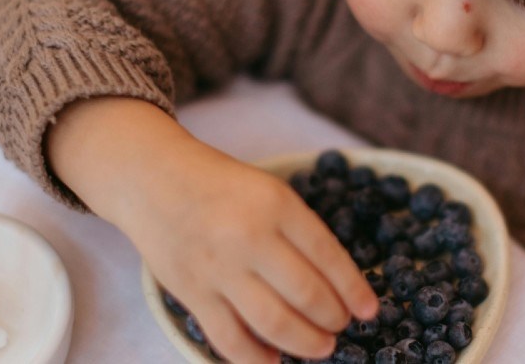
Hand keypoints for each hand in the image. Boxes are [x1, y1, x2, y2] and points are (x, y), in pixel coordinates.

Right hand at [48, 98, 378, 363]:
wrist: (154, 179)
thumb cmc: (222, 187)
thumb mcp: (270, 192)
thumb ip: (301, 232)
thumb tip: (339, 286)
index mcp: (276, 205)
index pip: (329, 256)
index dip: (355, 290)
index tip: (370, 310)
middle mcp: (249, 237)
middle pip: (307, 295)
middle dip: (334, 319)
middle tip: (341, 325)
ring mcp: (218, 268)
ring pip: (274, 324)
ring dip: (306, 343)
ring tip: (320, 346)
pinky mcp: (192, 293)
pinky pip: (230, 340)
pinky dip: (257, 358)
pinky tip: (274, 359)